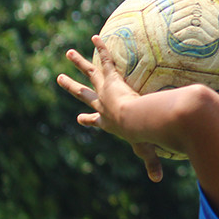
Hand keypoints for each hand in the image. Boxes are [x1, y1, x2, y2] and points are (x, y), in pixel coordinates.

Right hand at [57, 35, 163, 181]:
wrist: (137, 120)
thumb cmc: (142, 135)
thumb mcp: (146, 149)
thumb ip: (152, 163)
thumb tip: (158, 180)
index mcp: (108, 121)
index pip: (95, 120)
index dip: (89, 120)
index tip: (81, 118)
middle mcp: (102, 104)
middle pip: (83, 93)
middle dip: (72, 87)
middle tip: (59, 79)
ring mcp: (105, 90)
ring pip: (89, 72)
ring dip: (79, 62)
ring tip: (69, 52)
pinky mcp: (111, 78)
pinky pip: (106, 59)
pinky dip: (101, 48)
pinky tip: (97, 37)